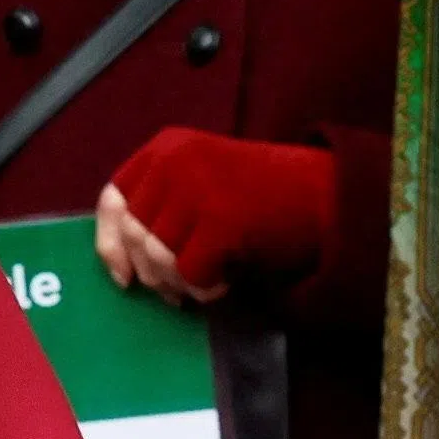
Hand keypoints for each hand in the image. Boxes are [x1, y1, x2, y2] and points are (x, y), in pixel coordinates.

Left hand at [101, 125, 340, 302]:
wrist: (328, 196)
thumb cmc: (263, 197)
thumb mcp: (201, 184)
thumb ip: (161, 208)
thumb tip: (117, 261)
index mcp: (166, 147)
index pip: (113, 198)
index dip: (110, 242)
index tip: (122, 276)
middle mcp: (175, 160)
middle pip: (134, 234)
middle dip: (151, 273)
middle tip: (177, 291)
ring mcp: (198, 187)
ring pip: (158, 257)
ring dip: (179, 284)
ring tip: (207, 283)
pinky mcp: (222, 219)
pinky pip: (190, 274)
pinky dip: (204, 289)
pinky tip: (225, 285)